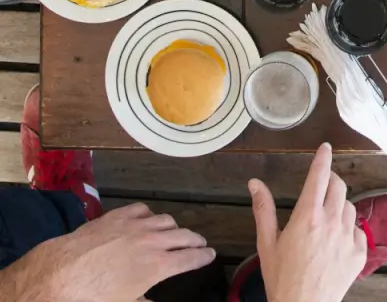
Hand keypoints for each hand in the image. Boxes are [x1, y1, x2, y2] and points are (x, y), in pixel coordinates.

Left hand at [0, 203, 214, 301]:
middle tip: (200, 244)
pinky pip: (143, 210)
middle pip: (183, 236)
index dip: (203, 257)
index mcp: (157, 265)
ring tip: (174, 233)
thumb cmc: (92, 299)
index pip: (190, 258)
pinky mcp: (118, 215)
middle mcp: (152, 241)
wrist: (59, 275)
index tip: (211, 255)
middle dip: (195, 240)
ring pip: (165, 220)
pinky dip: (150, 216)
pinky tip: (147, 220)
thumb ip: (142, 301)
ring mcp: (135, 225)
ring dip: (173, 228)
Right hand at [250, 143, 366, 301]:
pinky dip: (348, 229)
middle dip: (331, 181)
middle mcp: (330, 222)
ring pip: (349, 206)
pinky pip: (357, 229)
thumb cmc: (282, 278)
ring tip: (325, 221)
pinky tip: (335, 242)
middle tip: (322, 187)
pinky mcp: (359, 252)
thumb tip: (254, 182)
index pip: (319, 177)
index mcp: (307, 216)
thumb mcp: (267, 244)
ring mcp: (347, 237)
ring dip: (338, 206)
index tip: (326, 147)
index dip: (323, 159)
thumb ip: (263, 209)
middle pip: (338, 186)